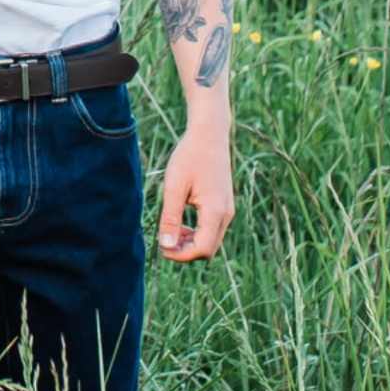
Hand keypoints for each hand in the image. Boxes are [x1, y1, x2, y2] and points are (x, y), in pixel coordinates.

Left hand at [157, 123, 234, 261]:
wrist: (209, 135)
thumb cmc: (189, 157)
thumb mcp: (174, 187)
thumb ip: (170, 218)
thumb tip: (166, 246)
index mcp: (215, 211)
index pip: (202, 249)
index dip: (181, 255)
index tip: (161, 248)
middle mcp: (226, 214)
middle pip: (208, 249)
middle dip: (185, 251)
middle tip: (163, 241)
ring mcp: (228, 210)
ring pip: (211, 241)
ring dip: (190, 242)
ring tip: (170, 230)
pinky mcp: (224, 206)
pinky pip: (212, 229)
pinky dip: (197, 233)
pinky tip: (180, 222)